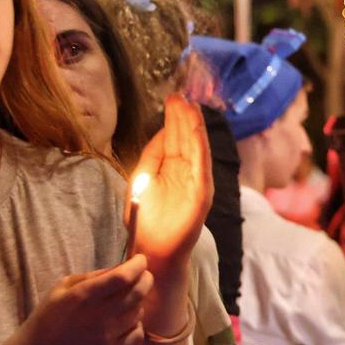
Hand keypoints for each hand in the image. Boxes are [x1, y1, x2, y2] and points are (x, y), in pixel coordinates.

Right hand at [22, 255, 151, 344]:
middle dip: (145, 279)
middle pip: (137, 292)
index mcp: (83, 295)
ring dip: (138, 302)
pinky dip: (137, 324)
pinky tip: (127, 321)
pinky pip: (137, 335)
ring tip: (127, 300)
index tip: (140, 259)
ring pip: (138, 312)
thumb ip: (92, 276)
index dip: (137, 265)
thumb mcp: (62, 287)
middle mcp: (97, 315)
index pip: (122, 277)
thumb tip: (121, 267)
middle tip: (143, 275)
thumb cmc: (48, 316)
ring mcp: (106, 336)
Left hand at [128, 94, 212, 274]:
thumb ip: (151, 157)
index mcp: (171, 168)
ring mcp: (195, 182)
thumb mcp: (142, 180)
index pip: (174, 136)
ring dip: (194, 127)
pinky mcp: (201, 195)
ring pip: (196, 148)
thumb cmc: (146, 219)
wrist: (150, 251)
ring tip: (190, 106)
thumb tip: (162, 132)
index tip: (172, 97)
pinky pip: (202, 166)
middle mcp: (185, 172)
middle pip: (186, 138)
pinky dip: (200, 147)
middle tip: (180, 94)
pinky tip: (197, 131)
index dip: (174, 117)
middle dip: (183, 116)